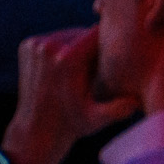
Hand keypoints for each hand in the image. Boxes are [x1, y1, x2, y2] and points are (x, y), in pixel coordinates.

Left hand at [7, 25, 137, 163]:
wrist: (38, 129)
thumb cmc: (73, 125)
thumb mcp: (98, 118)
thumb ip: (118, 108)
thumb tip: (136, 101)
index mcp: (68, 58)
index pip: (97, 35)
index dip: (110, 43)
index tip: (119, 54)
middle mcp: (48, 46)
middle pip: (82, 33)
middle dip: (94, 47)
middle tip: (102, 65)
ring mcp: (35, 44)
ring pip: (69, 35)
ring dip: (79, 46)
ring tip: (87, 66)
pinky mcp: (27, 45)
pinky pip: (53, 38)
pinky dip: (63, 47)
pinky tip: (70, 66)